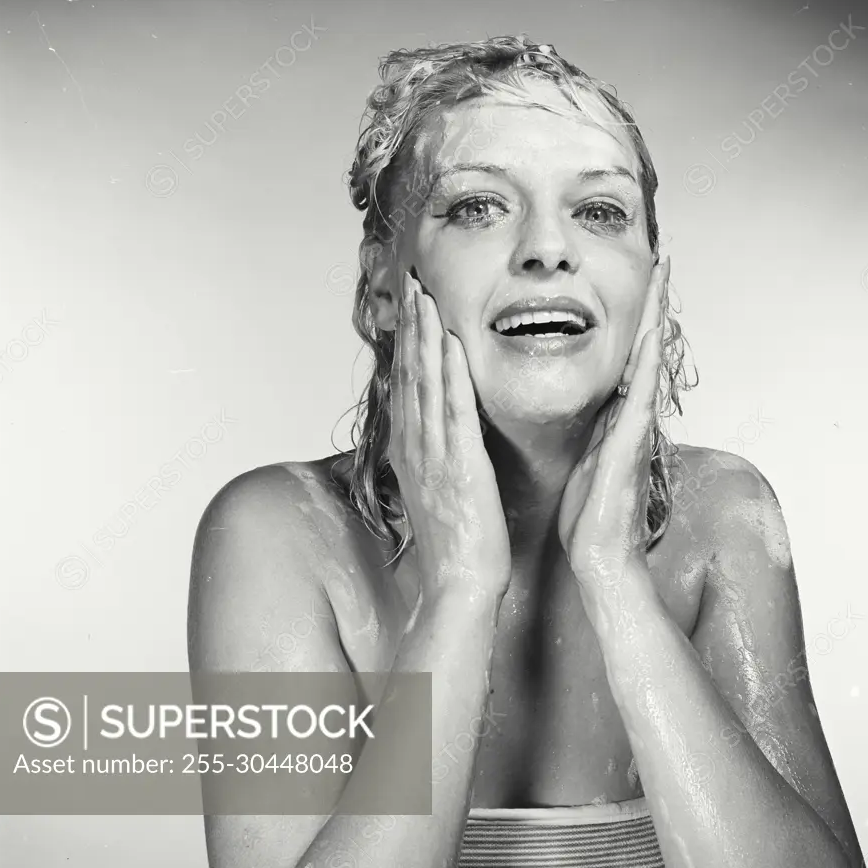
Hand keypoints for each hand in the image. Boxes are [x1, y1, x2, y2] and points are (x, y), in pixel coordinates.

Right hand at [388, 268, 511, 603]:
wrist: (459, 583)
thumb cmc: (455, 543)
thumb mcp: (436, 491)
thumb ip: (432, 457)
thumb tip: (433, 435)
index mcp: (412, 450)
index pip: (407, 385)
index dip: (408, 343)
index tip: (411, 308)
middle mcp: (416, 446)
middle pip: (410, 374)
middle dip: (412, 326)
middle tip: (412, 284)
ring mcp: (435, 453)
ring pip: (426, 383)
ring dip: (425, 337)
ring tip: (425, 296)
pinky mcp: (461, 464)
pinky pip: (454, 410)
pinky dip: (450, 374)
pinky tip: (450, 342)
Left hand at [557, 256, 669, 581]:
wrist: (601, 557)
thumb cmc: (592, 515)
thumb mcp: (588, 459)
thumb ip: (596, 430)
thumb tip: (596, 406)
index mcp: (615, 419)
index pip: (627, 357)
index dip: (634, 319)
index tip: (639, 283)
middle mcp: (630, 417)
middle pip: (645, 349)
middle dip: (653, 304)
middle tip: (662, 261)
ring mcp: (634, 429)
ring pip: (648, 362)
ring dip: (654, 319)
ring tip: (662, 279)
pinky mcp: (629, 446)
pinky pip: (640, 397)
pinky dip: (646, 364)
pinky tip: (649, 335)